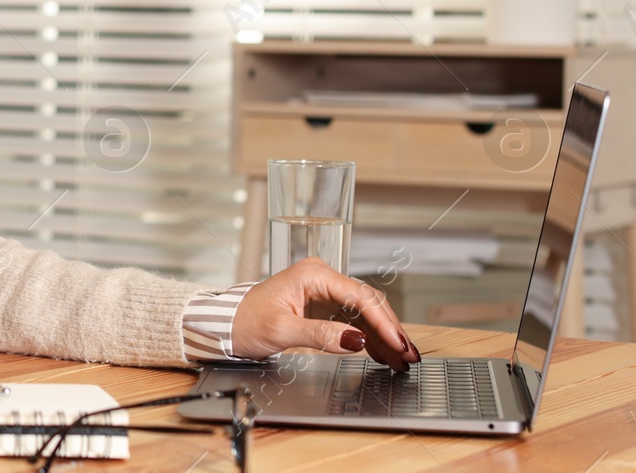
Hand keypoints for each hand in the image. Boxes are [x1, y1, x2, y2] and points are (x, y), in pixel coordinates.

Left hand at [229, 257, 419, 370]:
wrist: (226, 324)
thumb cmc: (245, 321)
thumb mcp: (282, 331)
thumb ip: (321, 336)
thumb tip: (356, 341)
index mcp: (313, 275)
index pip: (360, 298)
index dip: (384, 323)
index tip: (399, 344)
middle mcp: (322, 278)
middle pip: (368, 303)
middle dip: (391, 330)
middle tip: (409, 356)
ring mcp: (324, 291)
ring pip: (365, 313)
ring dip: (384, 336)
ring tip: (402, 361)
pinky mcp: (322, 306)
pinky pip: (353, 320)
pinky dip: (369, 338)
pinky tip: (383, 354)